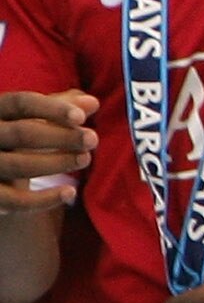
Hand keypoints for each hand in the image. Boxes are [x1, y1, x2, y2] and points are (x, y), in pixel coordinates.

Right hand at [0, 90, 93, 211]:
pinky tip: (71, 193)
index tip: (82, 118)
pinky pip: (12, 200)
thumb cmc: (17, 136)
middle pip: (22, 133)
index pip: (22, 103)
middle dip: (61, 136)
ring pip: (18, 165)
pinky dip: (43, 200)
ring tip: (85, 159)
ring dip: (56, 163)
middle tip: (93, 139)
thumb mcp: (34, 118)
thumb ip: (61, 108)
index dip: (52, 109)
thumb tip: (92, 103)